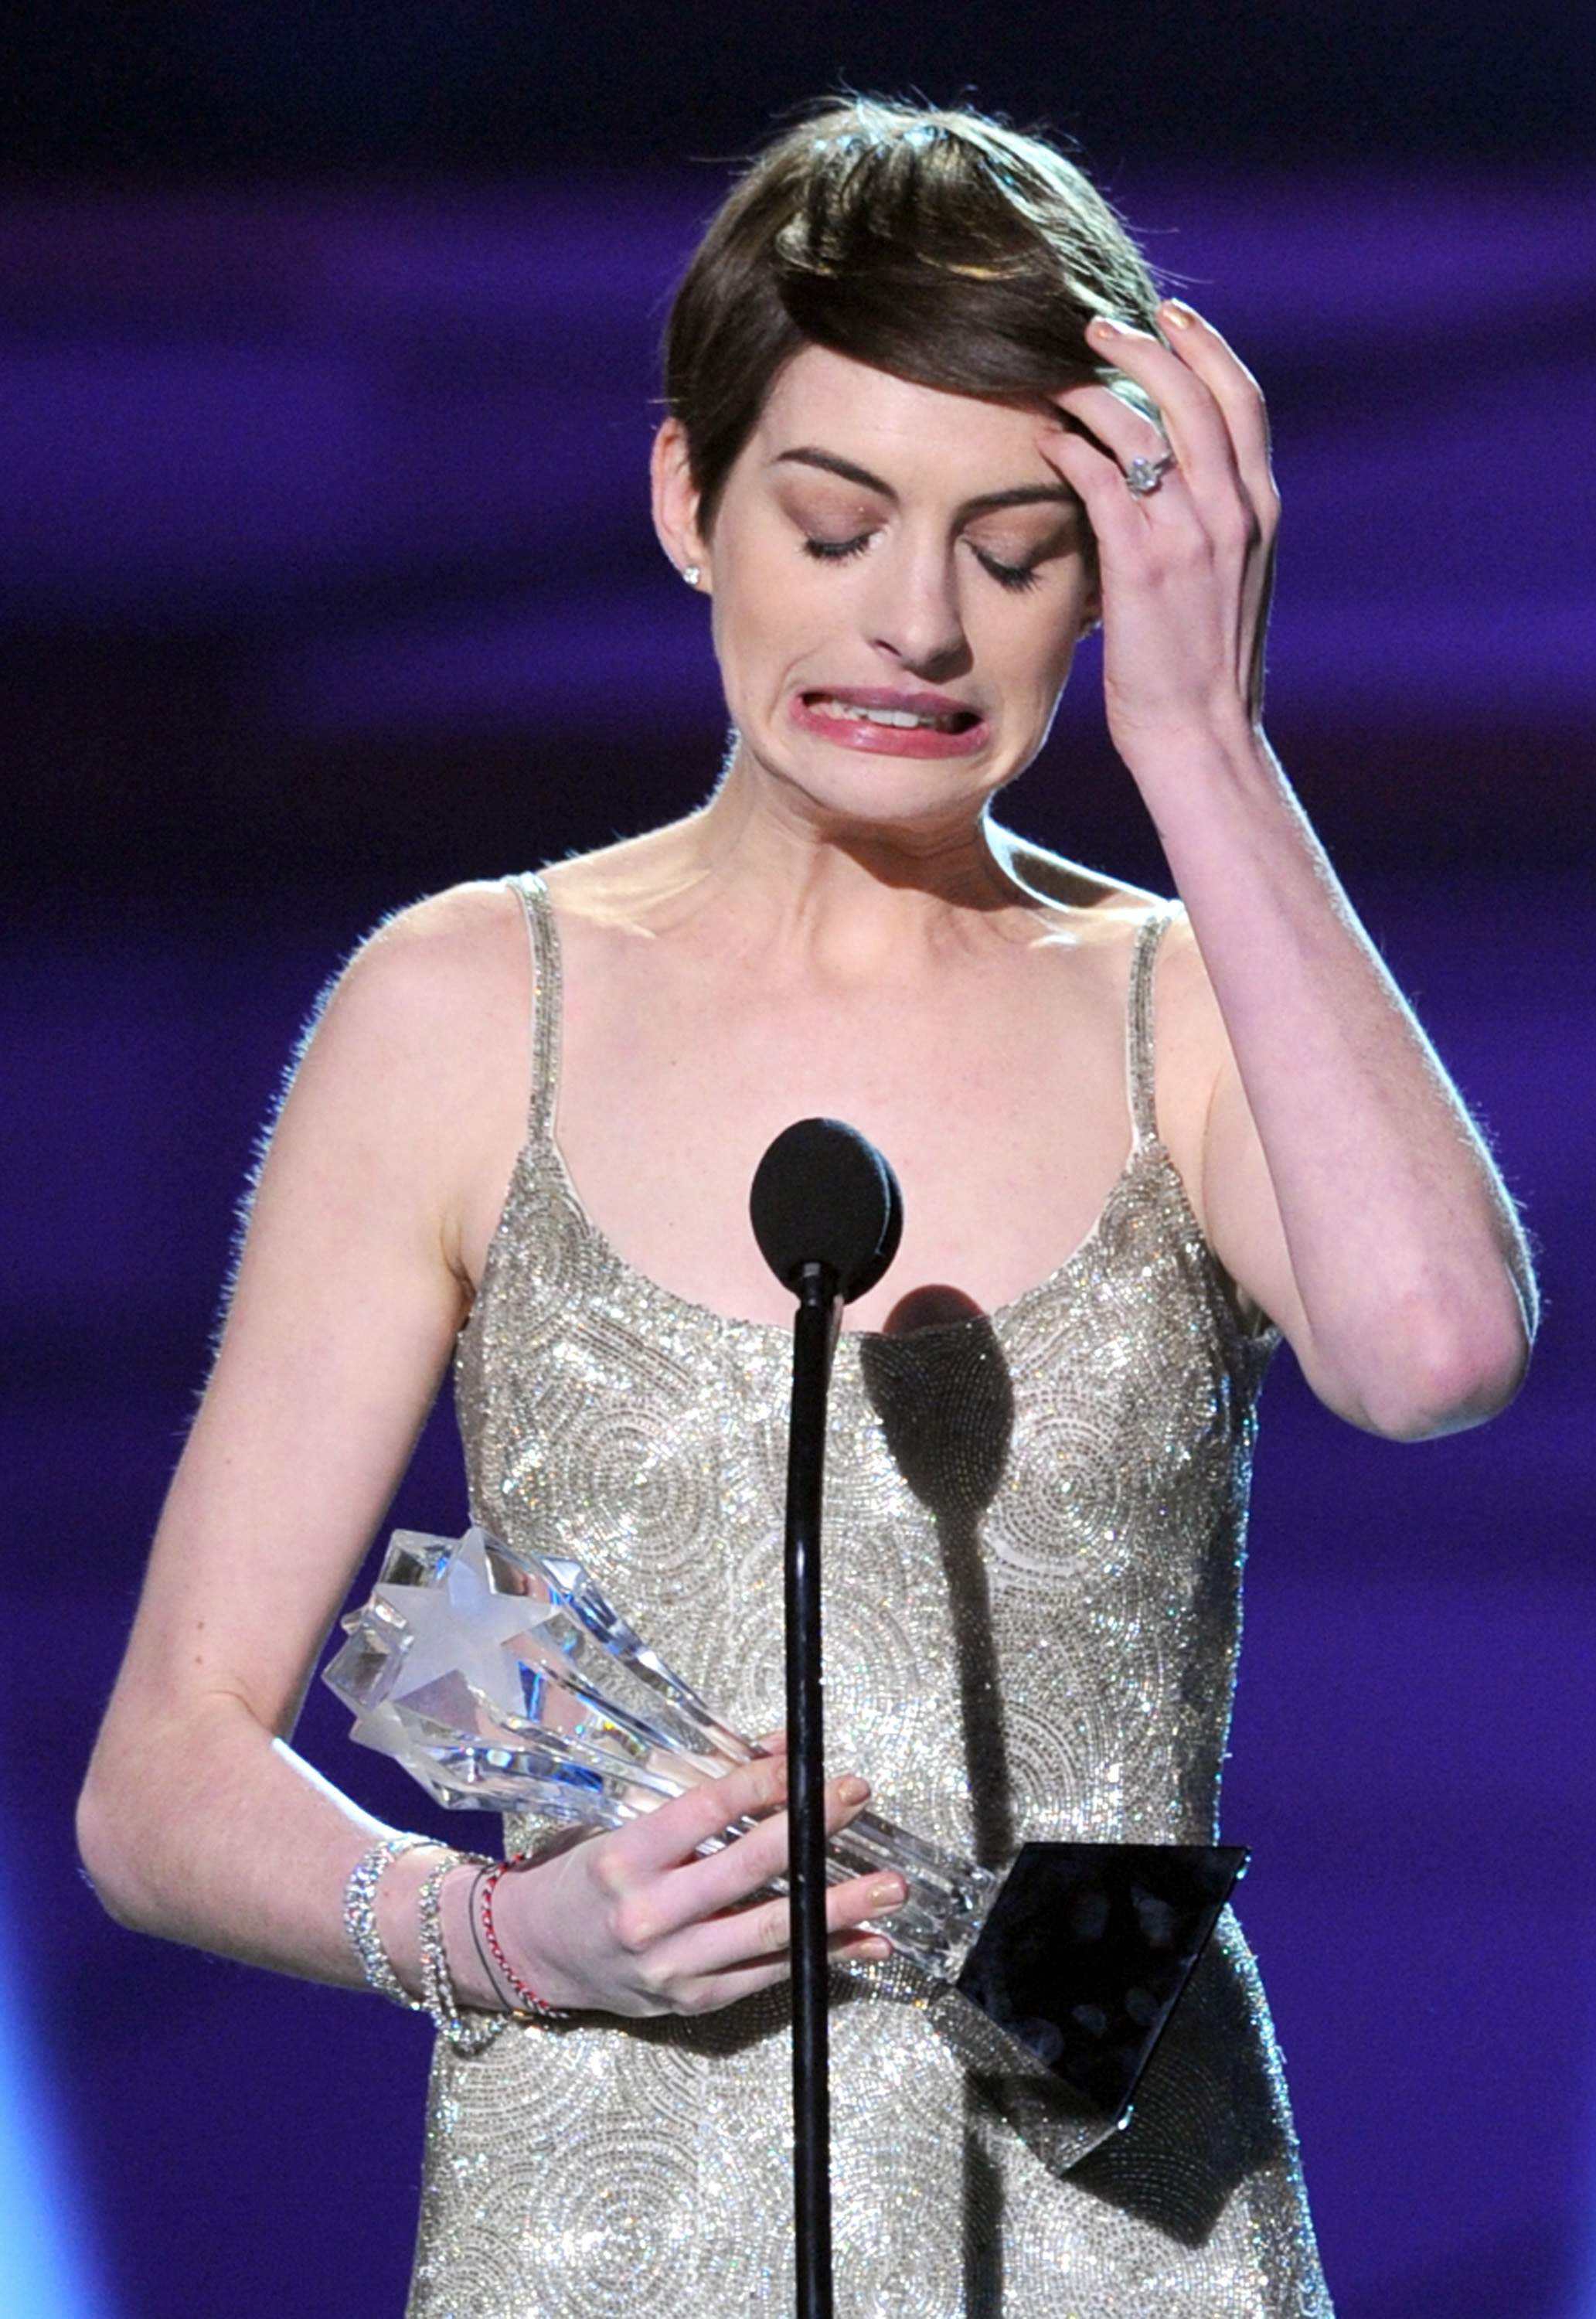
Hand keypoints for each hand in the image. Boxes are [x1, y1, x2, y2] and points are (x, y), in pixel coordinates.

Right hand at [490, 1750, 905, 2017]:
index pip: (704, 1813)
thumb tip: (780, 1752)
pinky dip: (826, 1956)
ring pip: (771, 1932)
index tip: (808, 1763)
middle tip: (856, 1797)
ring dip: (839, 1908)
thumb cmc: (588, 1873)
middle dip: (810, 1830)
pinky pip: (773, 1974)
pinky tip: (869, 1940)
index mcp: (624, 1859)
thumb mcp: (627, 1819)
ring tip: (890, 1887)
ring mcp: (674, 1966)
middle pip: (746, 1869)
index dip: (762, 1784)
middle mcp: (647, 1917)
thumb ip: (701, 1787)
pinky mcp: (697, 2000)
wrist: (539, 1952)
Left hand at [1038, 300, 1279, 757]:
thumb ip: (1215, 520)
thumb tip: (1176, 474)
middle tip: (1097, 325)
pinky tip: (1045, 440)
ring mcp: (1189, 538)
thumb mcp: (1232, 578)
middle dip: (1144, 347)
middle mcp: (1232, 512)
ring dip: (1096, 391)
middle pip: (1193, 395)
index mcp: (1259, 510)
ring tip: (1060, 375)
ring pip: (1144, 430)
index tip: (1172, 315)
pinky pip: (1101, 482)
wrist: (1202, 733)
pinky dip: (1071, 449)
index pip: (1242, 400)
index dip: (1206, 346)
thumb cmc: (1205, 664)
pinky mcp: (1141, 567)